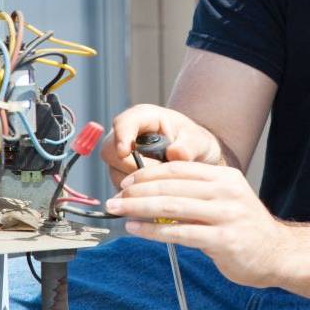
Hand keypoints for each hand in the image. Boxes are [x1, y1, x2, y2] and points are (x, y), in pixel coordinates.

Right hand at [100, 104, 224, 189]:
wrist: (194, 157)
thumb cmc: (194, 143)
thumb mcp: (198, 141)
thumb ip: (189, 146)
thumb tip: (175, 154)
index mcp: (144, 117)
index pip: (123, 123)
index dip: (121, 137)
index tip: (124, 152)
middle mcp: (127, 135)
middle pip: (111, 151)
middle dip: (132, 167)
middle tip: (158, 174)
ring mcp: (121, 157)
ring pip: (115, 173)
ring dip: (138, 182)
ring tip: (164, 180)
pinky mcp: (121, 175)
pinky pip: (122, 188)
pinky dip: (138, 192)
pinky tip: (156, 188)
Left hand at [104, 161, 291, 288]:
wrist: (277, 253)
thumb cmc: (244, 228)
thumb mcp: (224, 200)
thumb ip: (195, 195)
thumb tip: (151, 194)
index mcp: (224, 176)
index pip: (178, 169)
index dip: (148, 174)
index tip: (126, 183)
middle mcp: (226, 191)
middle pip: (171, 186)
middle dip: (137, 192)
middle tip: (114, 199)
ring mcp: (226, 214)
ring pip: (172, 206)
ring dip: (139, 209)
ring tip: (119, 212)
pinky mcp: (224, 239)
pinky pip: (180, 233)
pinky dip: (153, 231)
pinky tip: (136, 230)